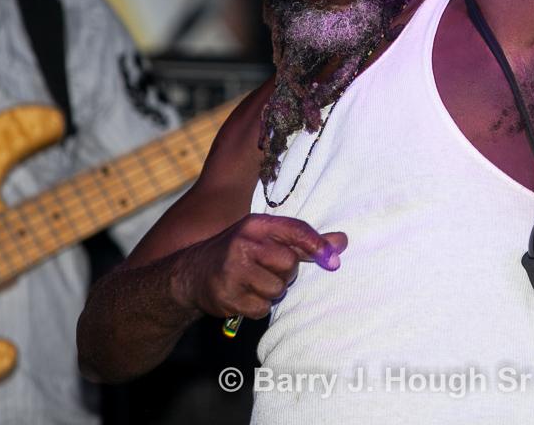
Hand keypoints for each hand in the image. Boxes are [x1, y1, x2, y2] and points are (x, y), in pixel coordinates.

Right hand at [171, 213, 347, 319]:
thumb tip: (342, 241)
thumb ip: (303, 241)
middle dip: (286, 273)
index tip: (333, 260)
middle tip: (269, 271)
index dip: (318, 245)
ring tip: (254, 283)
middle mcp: (244, 243)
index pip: (296, 231)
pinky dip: (258, 306)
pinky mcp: (227, 296)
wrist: (190, 275)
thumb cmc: (239, 253)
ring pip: (277, 288)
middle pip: (290, 263)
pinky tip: (244, 296)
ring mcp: (233, 270)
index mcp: (256, 225)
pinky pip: (262, 308)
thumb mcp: (266, 239)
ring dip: (272, 292)